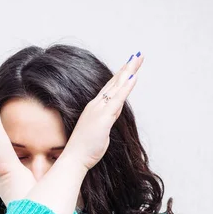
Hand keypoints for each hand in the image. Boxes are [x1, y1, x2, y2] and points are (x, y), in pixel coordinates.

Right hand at [63, 52, 143, 170]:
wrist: (74, 158)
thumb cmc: (85, 148)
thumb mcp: (100, 130)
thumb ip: (108, 118)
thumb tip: (114, 112)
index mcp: (95, 108)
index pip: (111, 88)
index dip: (121, 76)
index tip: (130, 66)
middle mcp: (96, 105)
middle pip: (115, 82)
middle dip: (127, 68)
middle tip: (138, 55)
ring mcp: (99, 110)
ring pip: (116, 86)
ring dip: (128, 72)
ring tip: (137, 59)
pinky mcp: (103, 118)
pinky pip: (117, 99)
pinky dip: (125, 88)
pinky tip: (133, 77)